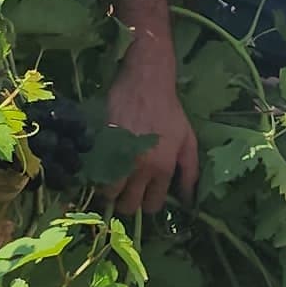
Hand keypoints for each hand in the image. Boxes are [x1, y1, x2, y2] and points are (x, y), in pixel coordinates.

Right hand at [102, 44, 198, 213]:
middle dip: (128, 203)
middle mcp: (139, 167)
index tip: (146, 195)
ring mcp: (118, 157)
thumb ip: (190, 171)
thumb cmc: (170, 110)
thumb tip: (188, 199)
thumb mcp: (188, 140)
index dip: (149, 203)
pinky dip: (98, 175)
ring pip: (108, 193)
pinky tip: (104, 168)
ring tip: (115, 181)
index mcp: (162, 168)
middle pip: (128, 205)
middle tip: (128, 192)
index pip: (152, 205)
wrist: (145, 81)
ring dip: (111, 191)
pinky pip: (95, 172)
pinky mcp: (101, 145)